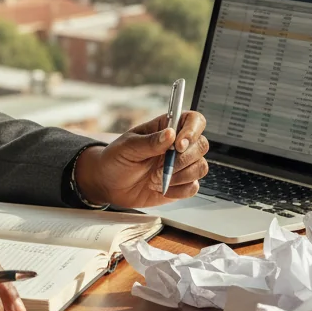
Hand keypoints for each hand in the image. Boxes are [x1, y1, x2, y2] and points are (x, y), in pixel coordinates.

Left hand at [74, 111, 208, 209]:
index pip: (193, 120)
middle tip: (163, 164)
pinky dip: (179, 190)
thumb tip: (170, 134)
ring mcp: (181, 166)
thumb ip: (149, 142)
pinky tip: (162, 188)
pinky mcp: (181, 185)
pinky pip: (194, 187)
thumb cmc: (115, 159)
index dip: (192, 130)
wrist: (109, 185)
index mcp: (166, 128)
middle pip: (202, 145)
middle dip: (185, 157)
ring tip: (158, 177)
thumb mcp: (127, 147)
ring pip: (201, 167)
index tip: (178, 144)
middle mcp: (177, 145)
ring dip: (182, 175)